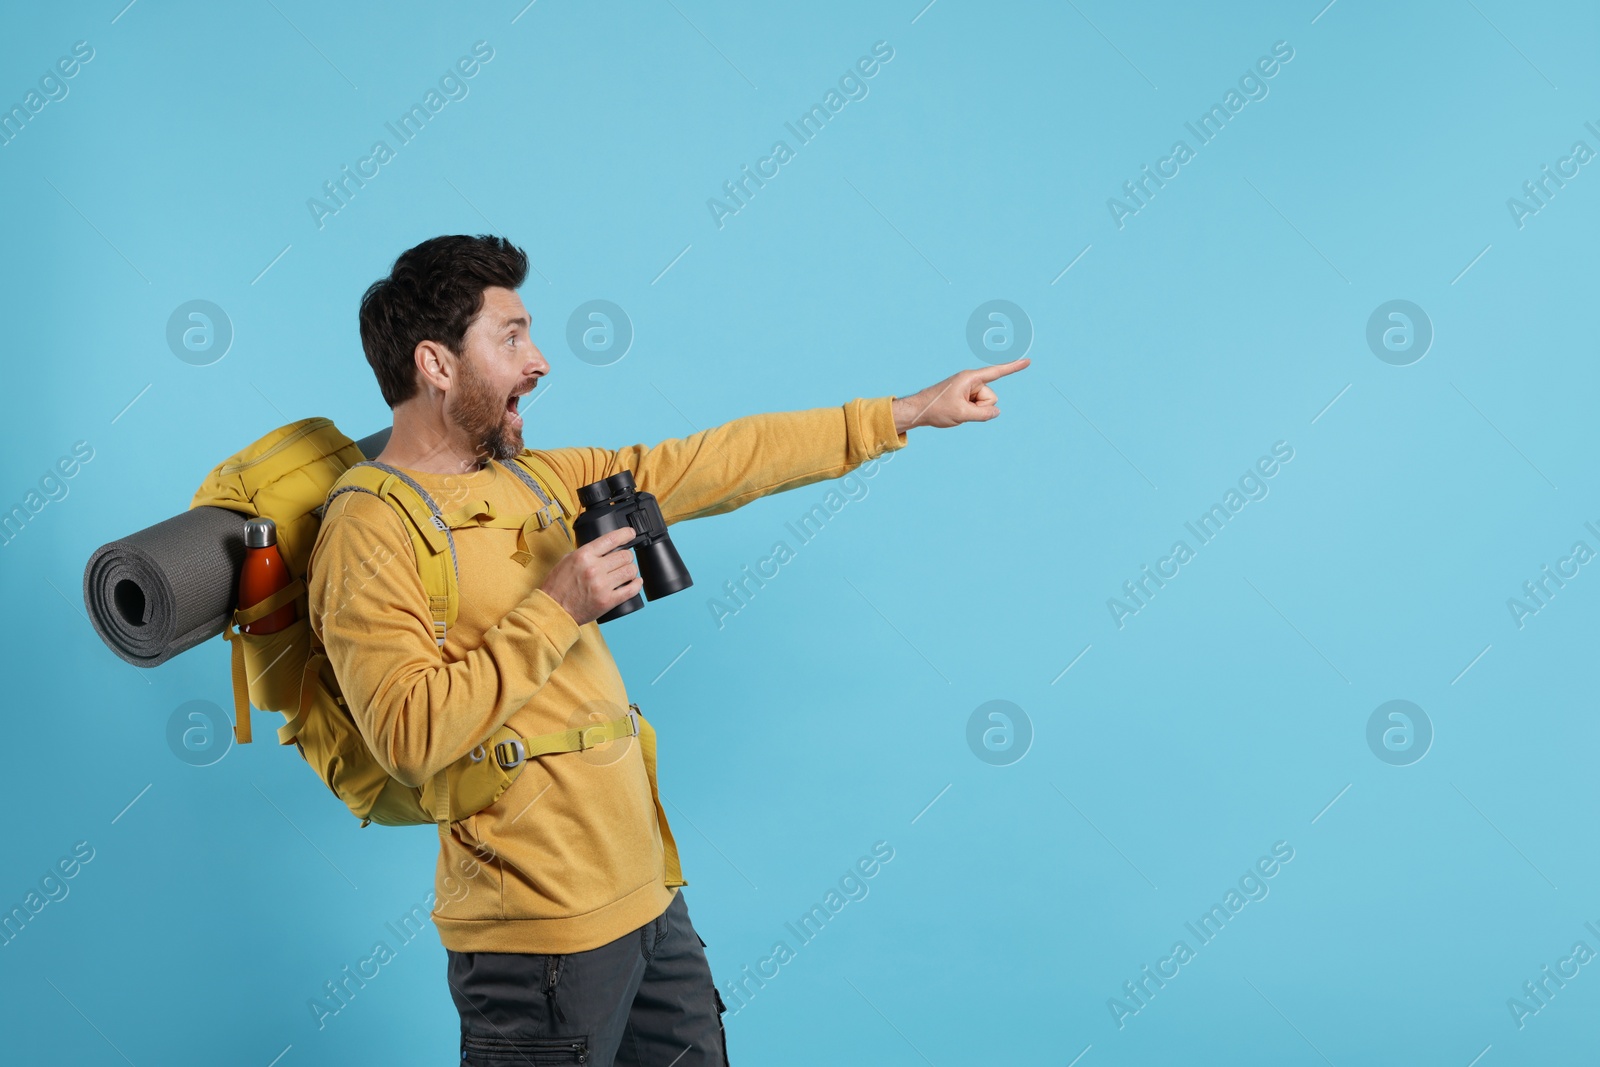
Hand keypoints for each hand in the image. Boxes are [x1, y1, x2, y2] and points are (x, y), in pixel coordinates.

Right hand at [540, 526, 642, 625]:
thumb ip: (586, 552)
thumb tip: (604, 547)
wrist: (554, 610)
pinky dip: (636, 584)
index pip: (611, 539)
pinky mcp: (608, 601)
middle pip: (625, 556)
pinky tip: (635, 582)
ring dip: (630, 570)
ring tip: (626, 572)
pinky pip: (631, 590)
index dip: (625, 534)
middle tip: (623, 560)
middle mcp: (594, 569)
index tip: (631, 533)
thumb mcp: (567, 560)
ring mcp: (602, 585)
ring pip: (630, 571)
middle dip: (627, 556)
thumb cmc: (558, 586)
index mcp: (584, 556)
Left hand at [891, 357, 1030, 431]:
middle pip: (991, 398)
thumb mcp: (962, 414)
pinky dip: (969, 412)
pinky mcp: (966, 396)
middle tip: (959, 409)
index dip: (1013, 367)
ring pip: (985, 405)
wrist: (919, 410)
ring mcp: (969, 389)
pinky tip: (955, 411)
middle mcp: (971, 381)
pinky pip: (977, 407)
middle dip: (980, 408)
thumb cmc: (937, 409)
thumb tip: (997, 412)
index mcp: (970, 378)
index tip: (1028, 360)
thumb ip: (983, 414)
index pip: (997, 372)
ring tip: (955, 410)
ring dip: (973, 411)